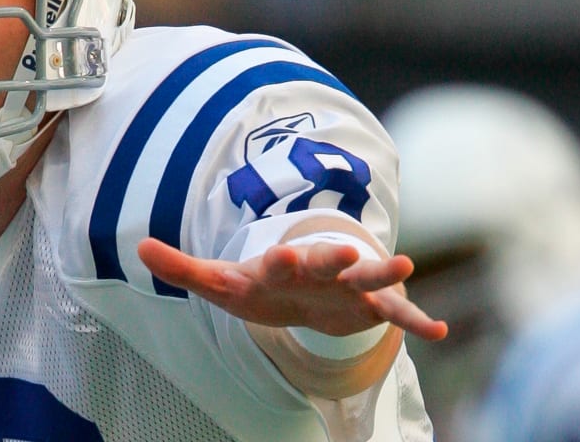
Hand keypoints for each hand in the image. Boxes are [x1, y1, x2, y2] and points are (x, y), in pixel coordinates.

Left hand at [137, 237, 447, 341]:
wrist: (299, 290)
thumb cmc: (256, 286)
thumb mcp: (218, 282)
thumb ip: (181, 267)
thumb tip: (139, 248)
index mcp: (281, 264)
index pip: (280, 260)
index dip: (281, 259)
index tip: (282, 256)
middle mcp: (318, 269)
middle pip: (328, 260)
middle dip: (337, 257)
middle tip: (351, 252)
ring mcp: (347, 286)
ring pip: (369, 278)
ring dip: (385, 273)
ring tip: (406, 267)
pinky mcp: (368, 305)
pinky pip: (395, 314)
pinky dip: (416, 321)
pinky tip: (440, 332)